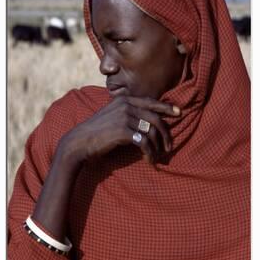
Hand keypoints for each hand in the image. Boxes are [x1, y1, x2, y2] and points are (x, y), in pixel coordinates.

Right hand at [59, 95, 180, 164]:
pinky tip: (149, 160)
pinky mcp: (123, 131)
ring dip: (158, 146)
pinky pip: (145, 142)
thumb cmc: (96, 132)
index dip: (167, 107)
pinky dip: (150, 153)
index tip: (179, 113)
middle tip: (170, 146)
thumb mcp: (112, 115)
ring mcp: (124, 117)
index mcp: (124, 99)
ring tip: (158, 156)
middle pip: (155, 117)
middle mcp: (126, 105)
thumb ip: (127, 113)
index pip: (151, 101)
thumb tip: (149, 121)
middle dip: (166, 133)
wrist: (80, 141)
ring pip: (151, 131)